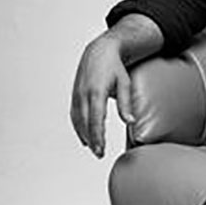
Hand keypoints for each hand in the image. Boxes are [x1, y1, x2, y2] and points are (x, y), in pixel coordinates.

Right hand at [70, 34, 134, 157]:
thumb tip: (130, 122)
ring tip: (93, 148)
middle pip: (85, 122)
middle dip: (92, 139)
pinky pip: (74, 113)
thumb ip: (126, 103)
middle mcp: (84, 93)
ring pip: (77, 119)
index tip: (101, 149)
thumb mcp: (124, 83)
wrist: (99, 50)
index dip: (97, 136)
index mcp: (97, 91)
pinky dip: (78, 126)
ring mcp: (77, 93)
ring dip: (84, 134)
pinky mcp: (75, 93)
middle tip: (99, 154)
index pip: (96, 119)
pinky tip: (84, 136)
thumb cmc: (114, 66)